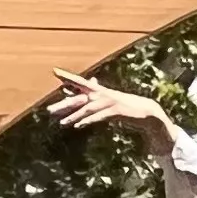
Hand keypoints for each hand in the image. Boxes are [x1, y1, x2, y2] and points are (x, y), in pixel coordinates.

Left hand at [44, 72, 177, 151]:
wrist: (147, 111)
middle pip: (80, 97)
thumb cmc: (125, 107)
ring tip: (62, 124)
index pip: (81, 81)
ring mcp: (110, 101)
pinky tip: (78, 125)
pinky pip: (100, 115)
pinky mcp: (117, 110)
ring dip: (74, 116)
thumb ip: (94, 96)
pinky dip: (88, 120)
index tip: (55, 72)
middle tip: (49, 110)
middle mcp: (104, 94)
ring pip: (88, 108)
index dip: (68, 77)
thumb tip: (80, 93)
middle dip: (65, 103)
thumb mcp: (108, 101)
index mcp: (100, 91)